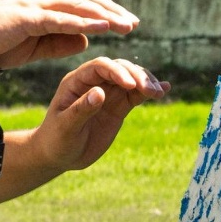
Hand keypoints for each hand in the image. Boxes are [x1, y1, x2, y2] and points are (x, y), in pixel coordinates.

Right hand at [0, 0, 138, 68]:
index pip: (82, 3)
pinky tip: (100, 28)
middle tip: (134, 22)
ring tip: (125, 25)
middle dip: (112, 10)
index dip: (106, 10)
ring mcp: (35, 5)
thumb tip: (86, 40)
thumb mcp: (36, 45)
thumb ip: (60, 41)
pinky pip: (59, 19)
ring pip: (76, 6)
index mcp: (45, 5)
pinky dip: (82, 22)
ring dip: (103, 15)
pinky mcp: (27, 17)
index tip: (127, 21)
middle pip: (85, 0)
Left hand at [31, 57, 166, 171]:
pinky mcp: (118, 106)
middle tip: (150, 90)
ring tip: (158, 92)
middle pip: (119, 68)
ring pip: (130, 79)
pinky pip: (135, 95)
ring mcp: (107, 93)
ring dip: (145, 82)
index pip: (99, 66)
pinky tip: (164, 89)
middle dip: (136, 75)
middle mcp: (93, 82)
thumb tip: (100, 93)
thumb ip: (81, 109)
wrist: (59, 155)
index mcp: (76, 81)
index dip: (116, 71)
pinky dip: (149, 92)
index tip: (130, 85)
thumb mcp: (65, 127)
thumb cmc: (56, 140)